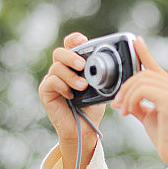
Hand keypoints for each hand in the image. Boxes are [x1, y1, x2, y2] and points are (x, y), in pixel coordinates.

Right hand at [38, 32, 105, 168]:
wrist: (85, 129)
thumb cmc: (93, 107)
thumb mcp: (102, 86)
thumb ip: (106, 73)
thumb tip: (122, 61)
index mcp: (73, 65)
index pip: (70, 44)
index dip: (74, 39)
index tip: (83, 40)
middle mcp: (61, 69)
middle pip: (59, 52)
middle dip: (71, 56)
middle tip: (83, 65)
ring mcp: (52, 80)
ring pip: (55, 67)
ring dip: (70, 75)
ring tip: (82, 86)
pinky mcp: (45, 92)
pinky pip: (51, 81)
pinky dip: (62, 86)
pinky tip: (71, 95)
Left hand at [111, 37, 167, 163]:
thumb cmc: (166, 137)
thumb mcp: (147, 116)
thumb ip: (137, 104)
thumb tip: (122, 98)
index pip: (156, 67)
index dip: (144, 53)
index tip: (136, 41)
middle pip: (143, 75)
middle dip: (126, 88)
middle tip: (118, 104)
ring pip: (141, 82)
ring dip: (126, 96)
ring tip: (123, 111)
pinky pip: (143, 91)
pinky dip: (131, 100)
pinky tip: (129, 112)